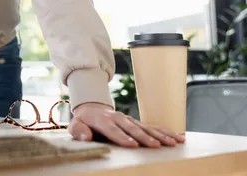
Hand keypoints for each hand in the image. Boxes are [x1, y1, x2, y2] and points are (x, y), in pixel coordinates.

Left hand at [68, 102, 184, 147]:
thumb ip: (79, 131)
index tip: (132, 145)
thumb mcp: (75, 125)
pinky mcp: (137, 122)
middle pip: (133, 128)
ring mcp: (129, 120)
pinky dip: (166, 132)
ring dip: (160, 135)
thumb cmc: (84, 121)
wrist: (92, 108)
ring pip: (146, 127)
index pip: (113, 130)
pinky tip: (178, 138)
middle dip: (144, 137)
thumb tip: (85, 137)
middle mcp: (119, 118)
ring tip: (173, 142)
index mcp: (103, 120)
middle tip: (155, 146)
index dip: (122, 137)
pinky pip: (153, 127)